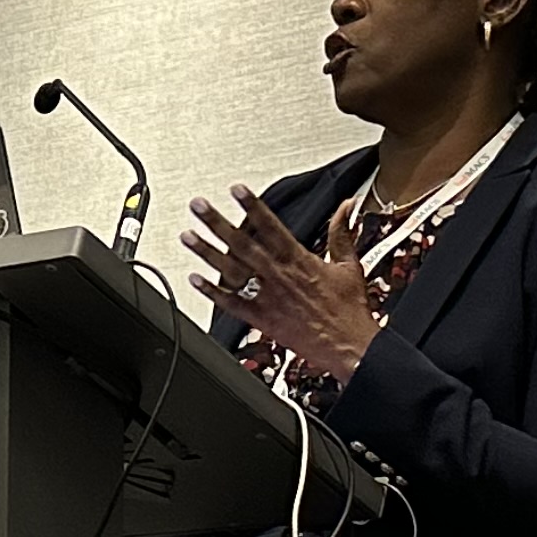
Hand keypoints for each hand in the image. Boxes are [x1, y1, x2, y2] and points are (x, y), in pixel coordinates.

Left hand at [182, 185, 377, 374]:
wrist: (348, 347)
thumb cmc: (348, 310)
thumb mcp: (348, 265)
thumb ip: (341, 232)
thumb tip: (346, 205)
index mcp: (299, 260)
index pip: (270, 226)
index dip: (252, 206)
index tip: (236, 190)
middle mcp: (278, 276)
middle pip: (242, 244)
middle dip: (218, 223)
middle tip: (198, 206)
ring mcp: (267, 298)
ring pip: (231, 270)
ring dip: (207, 253)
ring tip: (187, 237)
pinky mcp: (261, 319)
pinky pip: (231, 304)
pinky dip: (211, 292)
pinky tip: (194, 280)